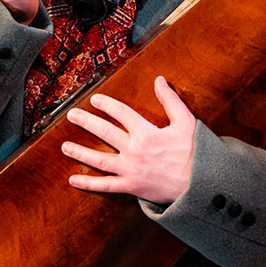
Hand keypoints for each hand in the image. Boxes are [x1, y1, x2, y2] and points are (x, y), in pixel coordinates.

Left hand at [61, 76, 195, 204]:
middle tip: (72, 115)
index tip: (95, 99)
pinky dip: (89, 183)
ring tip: (64, 146)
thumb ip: (170, 100)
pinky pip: (106, 186)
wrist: (201, 185)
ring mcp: (131, 170)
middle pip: (105, 132)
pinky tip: (73, 179)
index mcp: (147, 133)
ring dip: (80, 152)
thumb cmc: (195, 153)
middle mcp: (135, 150)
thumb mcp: (186, 122)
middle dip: (86, 122)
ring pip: (99, 160)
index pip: (121, 113)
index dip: (107, 104)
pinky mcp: (131, 186)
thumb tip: (159, 80)